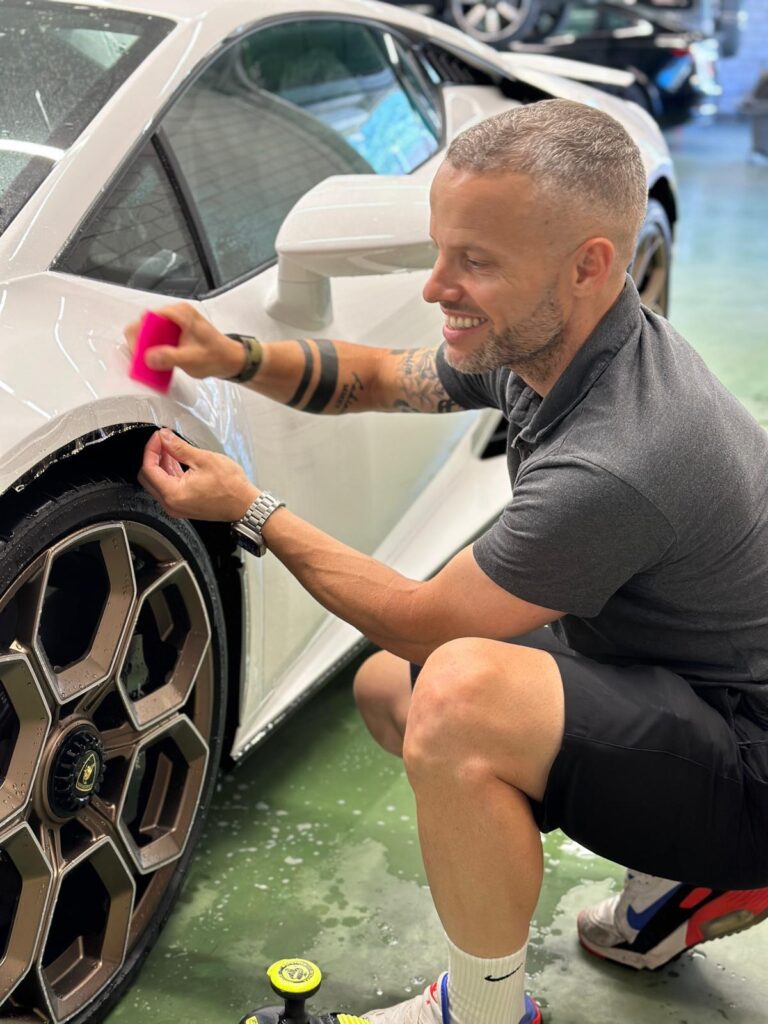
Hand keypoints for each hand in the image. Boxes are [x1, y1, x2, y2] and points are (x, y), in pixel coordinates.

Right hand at [124, 304, 245, 379]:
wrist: (231, 360)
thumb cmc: (216, 356)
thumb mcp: (192, 359)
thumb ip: (170, 357)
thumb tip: (148, 357)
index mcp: (179, 313)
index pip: (148, 318)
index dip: (139, 336)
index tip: (139, 354)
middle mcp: (175, 312)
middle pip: (146, 324)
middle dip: (141, 343)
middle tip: (143, 362)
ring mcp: (174, 321)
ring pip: (150, 331)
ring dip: (147, 347)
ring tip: (150, 364)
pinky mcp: (175, 331)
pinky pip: (157, 337)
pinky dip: (154, 349)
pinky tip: (157, 362)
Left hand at [139, 429, 258, 520]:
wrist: (245, 504)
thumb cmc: (231, 487)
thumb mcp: (204, 459)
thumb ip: (179, 448)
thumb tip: (164, 437)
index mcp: (174, 494)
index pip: (149, 469)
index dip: (151, 449)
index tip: (159, 437)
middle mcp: (172, 504)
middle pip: (148, 478)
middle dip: (153, 457)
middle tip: (163, 441)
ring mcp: (177, 507)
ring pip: (157, 483)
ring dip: (161, 464)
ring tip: (172, 449)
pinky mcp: (183, 506)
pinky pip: (167, 489)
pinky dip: (169, 474)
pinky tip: (177, 462)